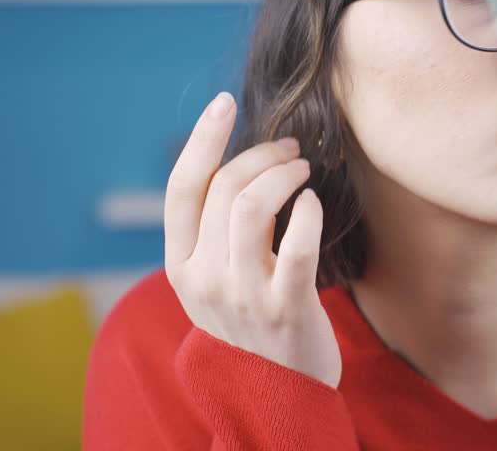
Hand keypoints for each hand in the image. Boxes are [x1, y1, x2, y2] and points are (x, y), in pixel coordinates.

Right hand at [164, 91, 341, 387]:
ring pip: (251, 207)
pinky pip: (297, 247)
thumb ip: (215, 229)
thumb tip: (237, 159)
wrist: (277, 394)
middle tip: (291, 149)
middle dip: (261, 154)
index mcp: (181, 265)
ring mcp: (242, 296)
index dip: (203, 138)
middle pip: (224, 188)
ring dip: (284, 174)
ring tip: (304, 169)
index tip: (226, 102)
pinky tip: (315, 203)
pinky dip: (309, 214)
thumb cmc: (253, 321)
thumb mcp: (216, 279)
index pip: (182, 188)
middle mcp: (204, 278)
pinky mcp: (285, 308)